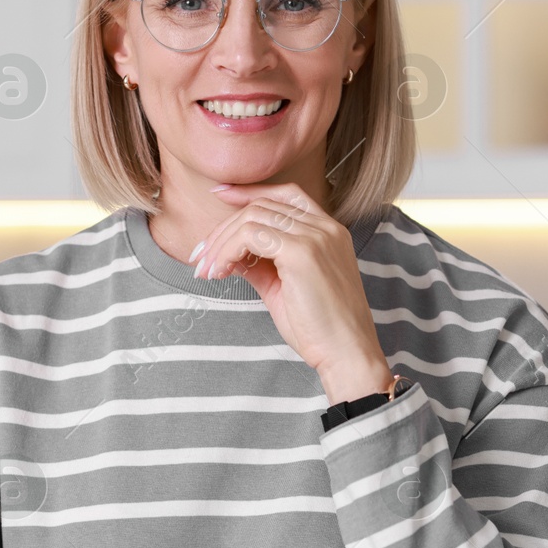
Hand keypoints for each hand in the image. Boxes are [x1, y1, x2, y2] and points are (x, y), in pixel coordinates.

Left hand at [195, 182, 390, 400]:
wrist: (347, 355)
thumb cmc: (320, 328)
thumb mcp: (283, 289)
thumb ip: (260, 265)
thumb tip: (229, 254)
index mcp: (328, 232)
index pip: (286, 195)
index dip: (249, 192)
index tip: (220, 195)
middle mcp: (325, 228)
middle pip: (262, 206)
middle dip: (223, 229)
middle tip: (200, 257)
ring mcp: (315, 237)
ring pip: (252, 218)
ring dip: (221, 243)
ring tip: (207, 271)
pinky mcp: (302, 252)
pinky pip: (250, 236)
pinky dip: (227, 251)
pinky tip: (221, 273)